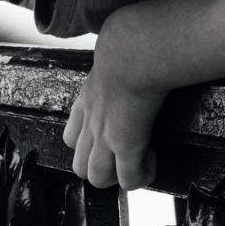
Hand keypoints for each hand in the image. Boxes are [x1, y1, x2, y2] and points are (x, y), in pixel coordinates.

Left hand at [63, 22, 169, 189]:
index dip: (90, 146)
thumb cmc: (130, 44)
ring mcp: (105, 137)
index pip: (72, 137)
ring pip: (97, 179)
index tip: (115, 137)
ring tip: (137, 161)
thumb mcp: (113, 57)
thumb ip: (116, 65)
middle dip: (102, 170)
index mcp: (86, 102)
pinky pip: (130, 181)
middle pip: (79, 167)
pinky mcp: (126, 145)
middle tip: (125, 157)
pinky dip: (142, 176)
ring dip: (118, 177)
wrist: (133, 50)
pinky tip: (153, 159)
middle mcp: (90, 124)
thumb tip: (135, 52)